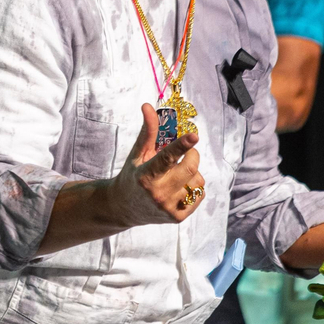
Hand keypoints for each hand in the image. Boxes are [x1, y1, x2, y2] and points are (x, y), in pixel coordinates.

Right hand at [104, 104, 205, 227]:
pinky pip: (199, 195)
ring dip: (192, 173)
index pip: (166, 157)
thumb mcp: (137, 154)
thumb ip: (147, 132)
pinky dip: (193, 187)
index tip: (194, 136)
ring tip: (177, 175)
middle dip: (193, 155)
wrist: (124, 207)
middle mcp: (158, 192)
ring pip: (198, 181)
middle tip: (188, 151)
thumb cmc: (132, 175)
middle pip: (190, 168)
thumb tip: (148, 106)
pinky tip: (179, 188)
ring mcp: (169, 206)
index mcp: (146, 175)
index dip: (182, 145)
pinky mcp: (178, 216)